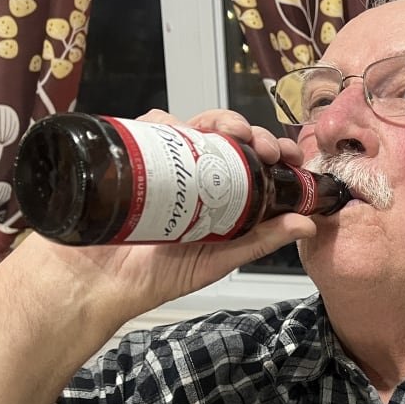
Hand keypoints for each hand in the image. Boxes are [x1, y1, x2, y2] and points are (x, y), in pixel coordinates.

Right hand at [6, 109, 317, 331]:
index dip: (272, 153)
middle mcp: (191, 176)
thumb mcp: (218, 260)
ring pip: (194, 125)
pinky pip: (151, 127)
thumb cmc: (154, 277)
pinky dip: (169, 120)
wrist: (95, 283)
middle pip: (226, 138)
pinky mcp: (130, 156)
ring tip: (233, 134)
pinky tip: (183, 129)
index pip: (250, 164)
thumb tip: (308, 224)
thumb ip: (261, 241)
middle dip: (251, 131)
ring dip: (219, 121)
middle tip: (264, 146)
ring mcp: (160, 164)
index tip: (290, 156)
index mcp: (216, 198)